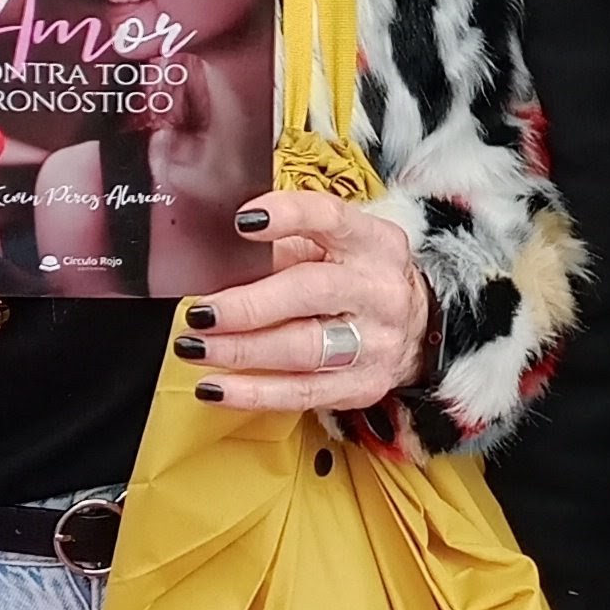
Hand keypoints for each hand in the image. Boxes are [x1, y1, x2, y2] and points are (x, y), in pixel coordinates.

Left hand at [175, 191, 429, 410]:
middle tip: (200, 313)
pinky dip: (252, 393)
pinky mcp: (363, 387)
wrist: (415, 330)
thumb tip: (218, 256)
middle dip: (249, 305)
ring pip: (303, 349)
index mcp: (374, 242)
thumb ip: (287, 246)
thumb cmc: (356, 277)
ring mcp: (376, 344)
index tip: (241, 222)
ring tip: (194, 347)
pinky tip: (214, 389)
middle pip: (312, 293)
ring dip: (241, 351)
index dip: (288, 216)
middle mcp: (380, 291)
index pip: (331, 219)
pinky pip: (301, 394)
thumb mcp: (336, 247)